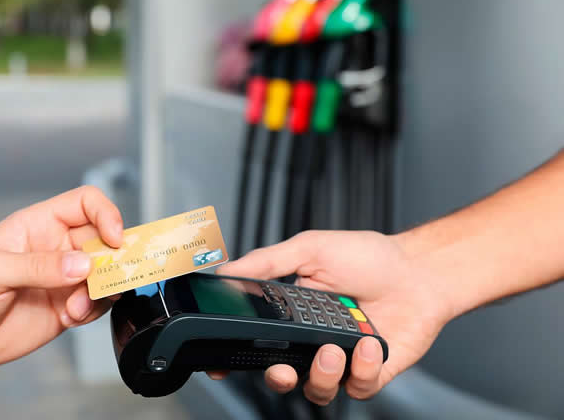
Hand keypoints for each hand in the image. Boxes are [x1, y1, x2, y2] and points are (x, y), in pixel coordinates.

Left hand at [0, 186, 121, 374]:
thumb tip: (81, 265)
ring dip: (103, 289)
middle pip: (103, 239)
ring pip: (106, 273)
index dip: (106, 214)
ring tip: (77, 306)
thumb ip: (36, 265)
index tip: (114, 239)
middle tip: (107, 278)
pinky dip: (94, 310)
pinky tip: (70, 317)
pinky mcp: (68, 306)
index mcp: (38, 225)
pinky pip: (98, 302)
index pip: (85, 203)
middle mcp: (56, 247)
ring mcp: (63, 278)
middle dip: (113, 258)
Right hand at [216, 230, 453, 404]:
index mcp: (291, 314)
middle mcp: (313, 340)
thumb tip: (227, 270)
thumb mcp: (310, 249)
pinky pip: (358, 388)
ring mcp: (342, 359)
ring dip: (322, 375)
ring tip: (332, 349)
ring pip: (317, 390)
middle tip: (282, 368)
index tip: (221, 365)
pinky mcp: (372, 372)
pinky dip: (362, 369)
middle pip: (281, 375)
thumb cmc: (368, 257)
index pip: (256, 342)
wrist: (419, 270)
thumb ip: (267, 262)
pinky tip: (367, 343)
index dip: (236, 358)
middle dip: (276, 379)